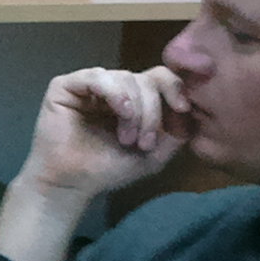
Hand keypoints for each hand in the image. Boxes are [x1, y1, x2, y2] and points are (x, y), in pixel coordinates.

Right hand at [15, 66, 191, 199]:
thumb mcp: (155, 154)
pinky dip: (116, 94)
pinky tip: (121, 112)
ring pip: (126, 78)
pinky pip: (98, 77)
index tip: (183, 109)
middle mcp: (112, 87)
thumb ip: (177, 131)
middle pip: (146, 78)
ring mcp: (89, 85)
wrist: (72, 183)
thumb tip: (193, 109)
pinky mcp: (65, 86)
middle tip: (145, 142)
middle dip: (153, 111)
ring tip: (127, 139)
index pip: (159, 77)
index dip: (175, 87)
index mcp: (133, 98)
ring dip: (135, 110)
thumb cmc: (109, 169)